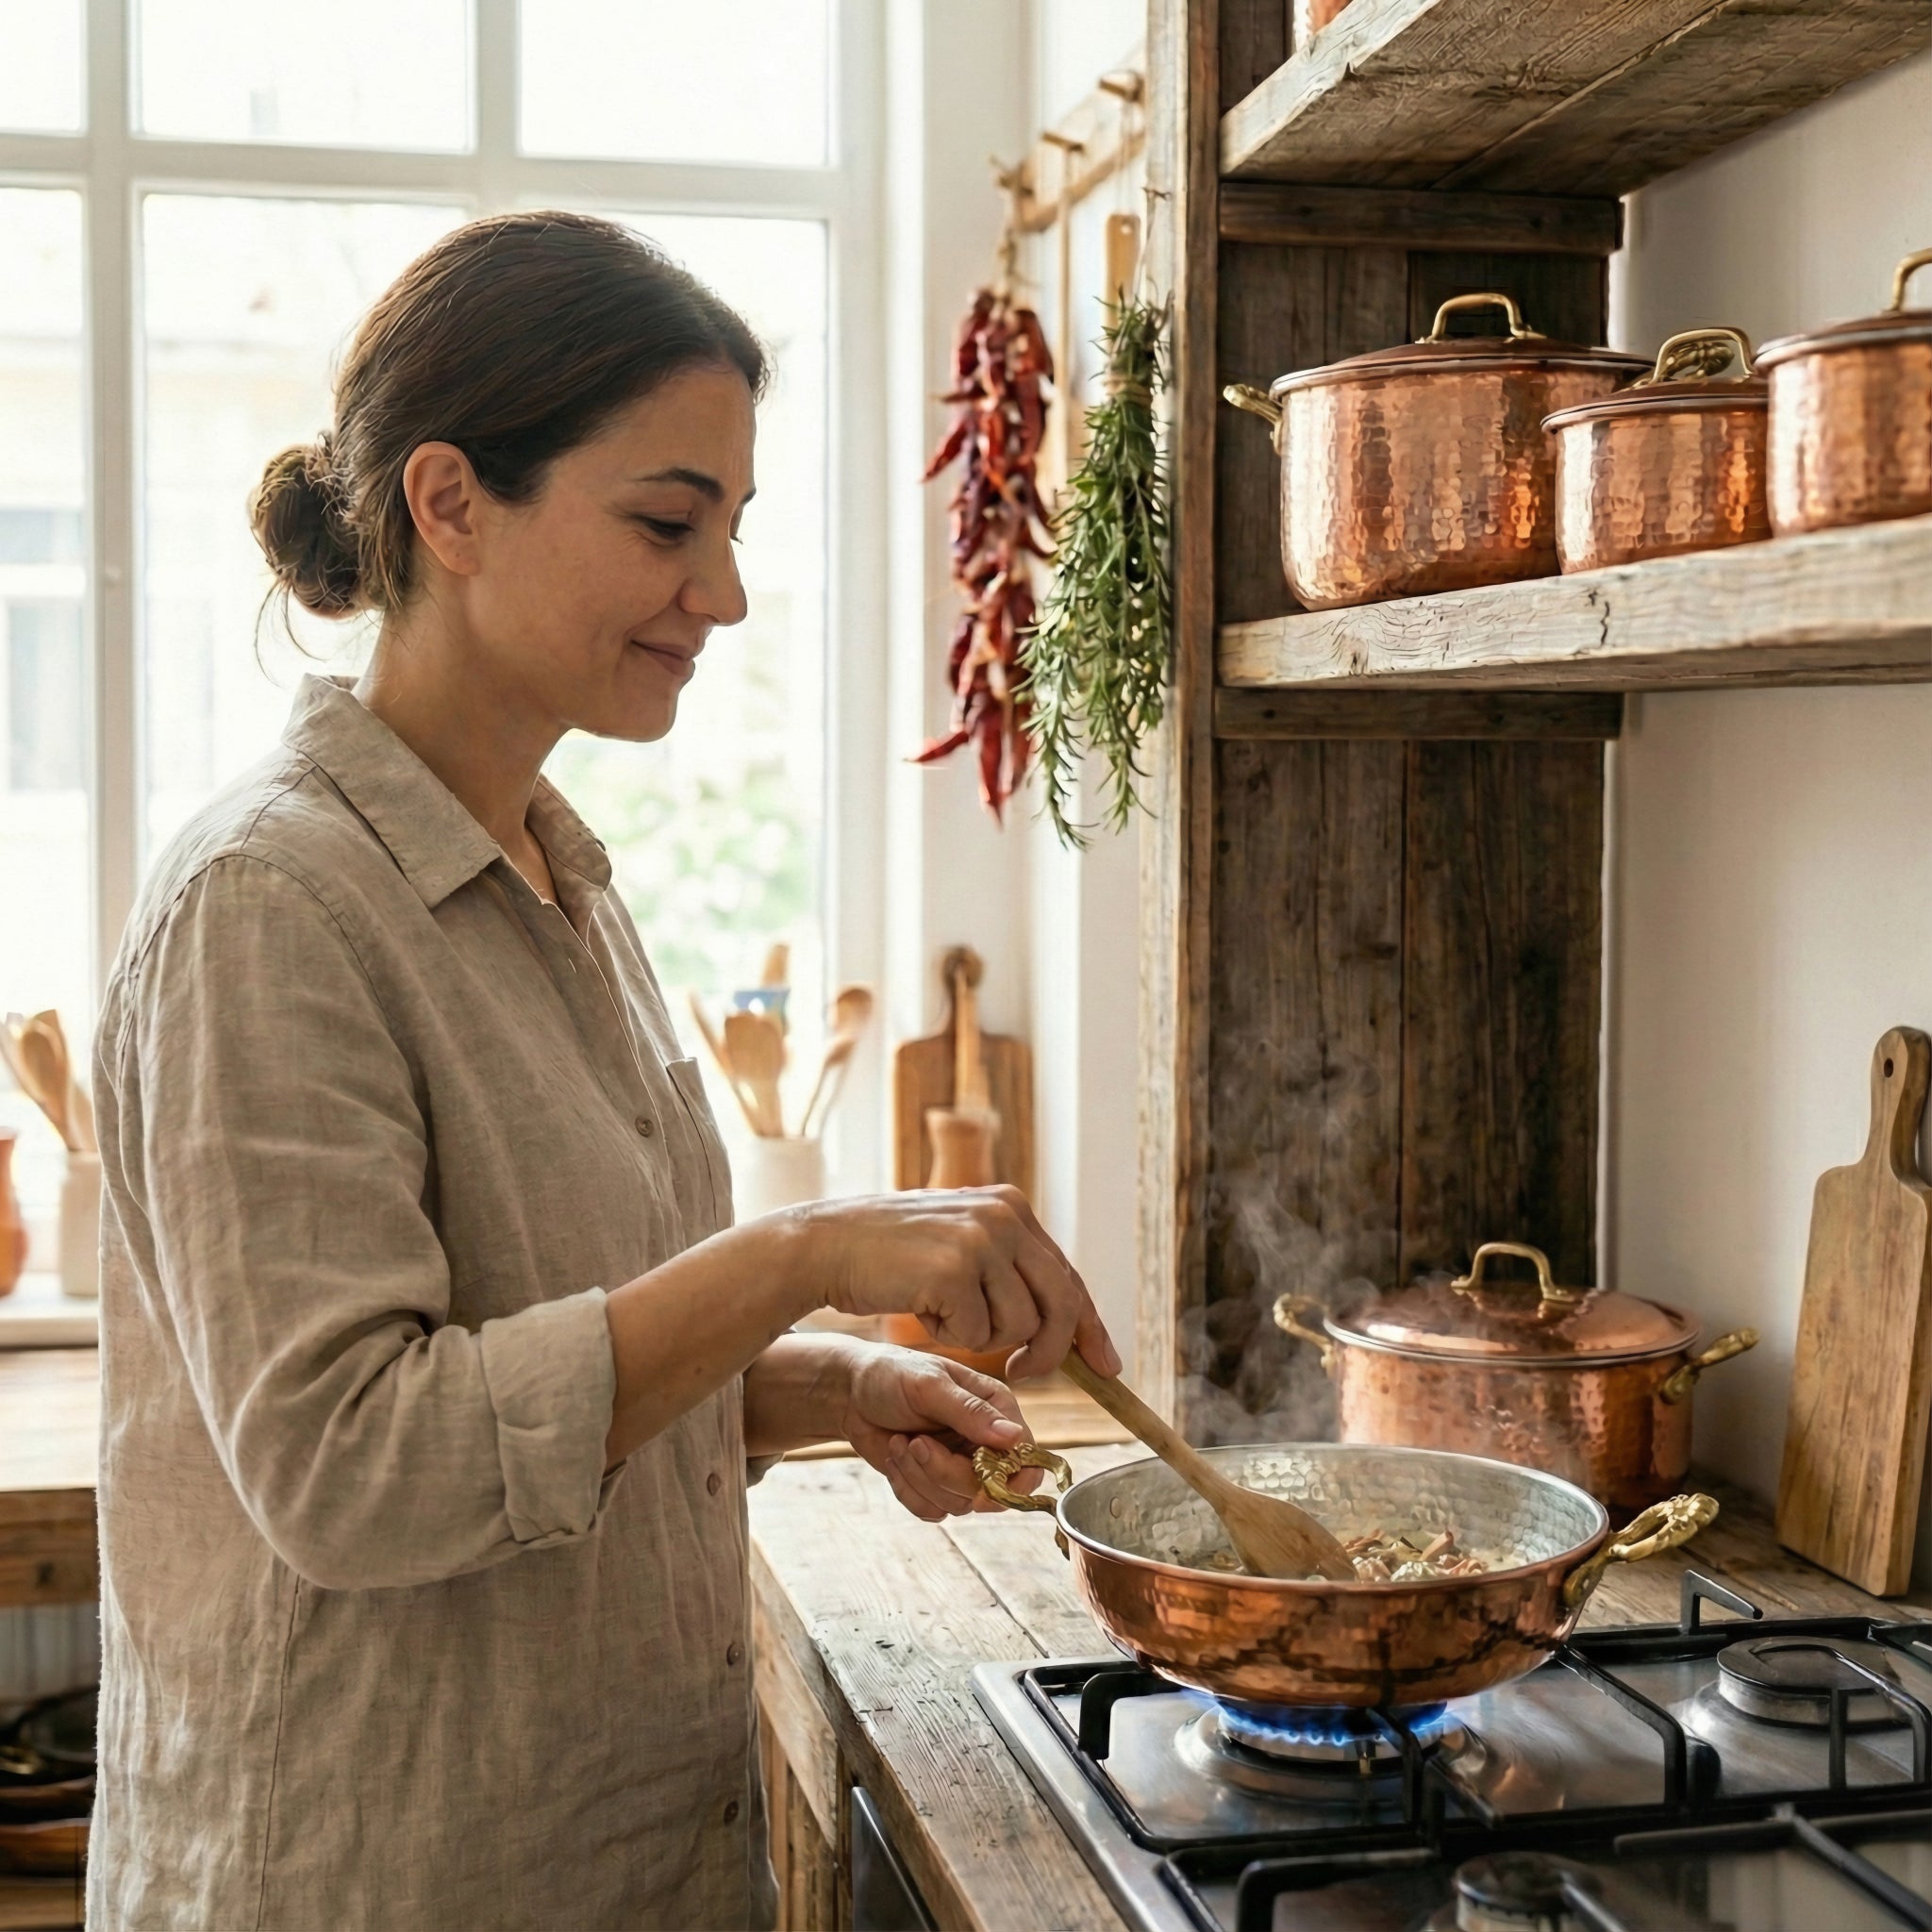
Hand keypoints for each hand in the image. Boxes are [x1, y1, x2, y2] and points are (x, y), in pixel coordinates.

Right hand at [795, 1184, 1120, 1381]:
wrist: (825, 1244)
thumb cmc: (891, 1255)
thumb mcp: (961, 1242)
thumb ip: (1009, 1266)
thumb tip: (1066, 1319)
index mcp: (1011, 1206)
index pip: (1067, 1275)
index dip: (1089, 1326)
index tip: (1108, 1366)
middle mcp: (1004, 1215)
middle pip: (1060, 1303)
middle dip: (1050, 1351)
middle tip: (1021, 1372)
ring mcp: (980, 1239)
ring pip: (1019, 1326)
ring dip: (981, 1338)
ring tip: (941, 1311)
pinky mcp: (954, 1269)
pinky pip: (976, 1335)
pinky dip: (949, 1336)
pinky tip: (920, 1308)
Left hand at [841, 1346, 1040, 1521]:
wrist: (850, 1392)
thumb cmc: (891, 1375)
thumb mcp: (929, 1385)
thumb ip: (970, 1412)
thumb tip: (1014, 1438)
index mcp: (996, 1409)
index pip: (1026, 1459)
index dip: (1011, 1483)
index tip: (981, 1492)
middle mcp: (984, 1441)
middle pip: (988, 1489)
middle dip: (944, 1473)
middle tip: (916, 1443)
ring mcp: (960, 1466)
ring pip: (957, 1503)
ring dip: (919, 1477)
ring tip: (900, 1443)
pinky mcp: (934, 1484)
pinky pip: (931, 1510)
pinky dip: (907, 1490)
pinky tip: (895, 1459)